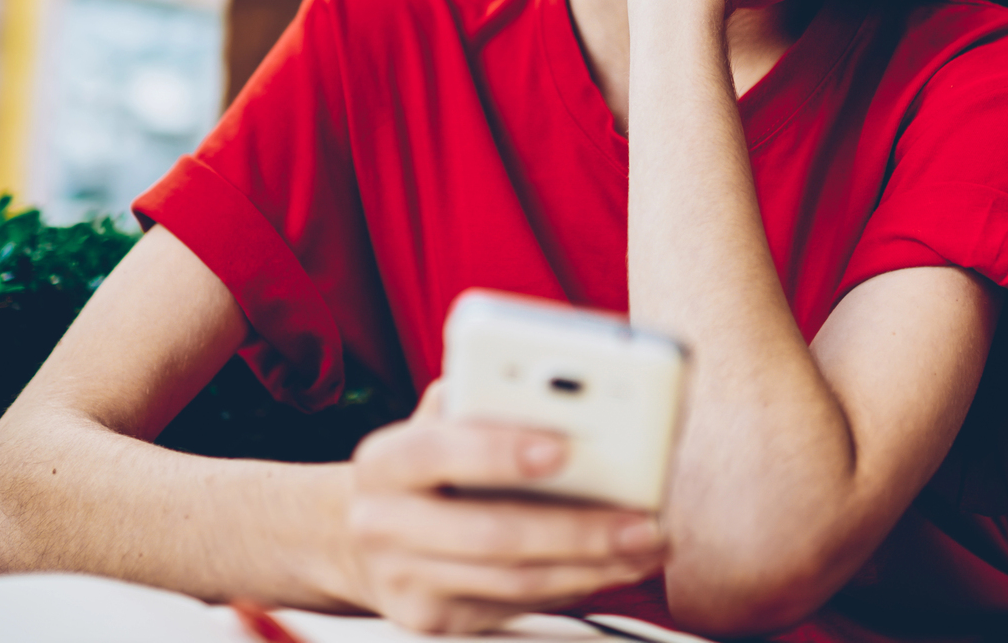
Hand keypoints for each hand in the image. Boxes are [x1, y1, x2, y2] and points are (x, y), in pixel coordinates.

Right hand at [341, 387, 666, 633]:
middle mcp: (383, 523)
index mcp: (386, 460)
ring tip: (646, 544)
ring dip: (590, 566)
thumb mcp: (436, 420)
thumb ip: (481, 400)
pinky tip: (613, 565)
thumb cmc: (424, 466)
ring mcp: (405, 579)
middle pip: (490, 533)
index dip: (499, 450)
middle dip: (576, 528)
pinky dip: (572, 586)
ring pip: (512, 581)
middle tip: (641, 519)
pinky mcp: (434, 619)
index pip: (439, 451)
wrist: (362, 534)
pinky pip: (515, 606)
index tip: (564, 446)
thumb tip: (556, 389)